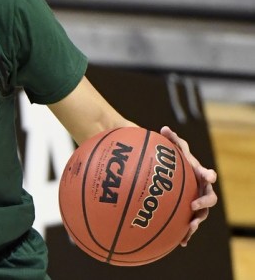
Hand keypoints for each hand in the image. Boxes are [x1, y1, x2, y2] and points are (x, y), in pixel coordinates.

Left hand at [160, 126, 217, 245]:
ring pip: (201, 216)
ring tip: (190, 227)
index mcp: (200, 176)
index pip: (208, 175)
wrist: (174, 176)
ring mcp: (197, 205)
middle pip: (209, 199)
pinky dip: (186, 234)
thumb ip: (171, 140)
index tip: (209, 176)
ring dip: (197, 222)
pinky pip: (189, 226)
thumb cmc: (175, 161)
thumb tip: (164, 129)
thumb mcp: (173, 149)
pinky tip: (180, 243)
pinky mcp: (189, 215)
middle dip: (203, 203)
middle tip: (193, 205)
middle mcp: (202, 191)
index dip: (209, 175)